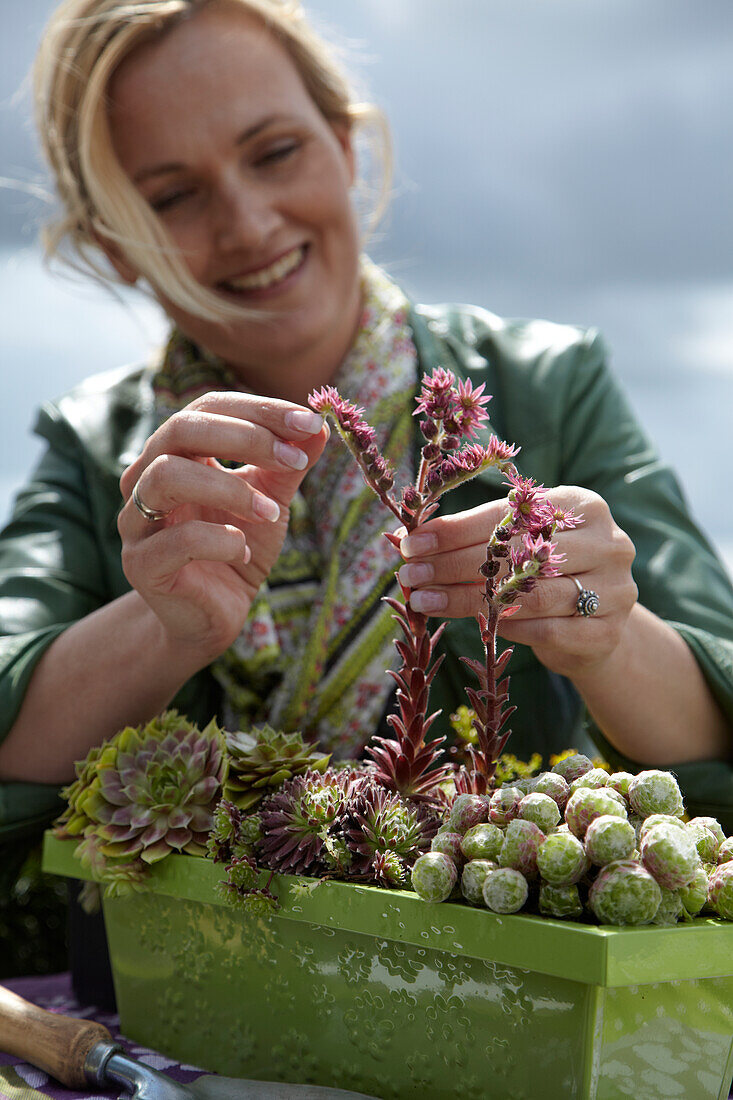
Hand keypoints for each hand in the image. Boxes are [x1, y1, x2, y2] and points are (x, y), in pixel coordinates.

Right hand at [117, 392, 327, 663]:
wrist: (212, 618)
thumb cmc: (237, 550)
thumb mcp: (270, 502)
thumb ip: (288, 466)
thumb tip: (320, 426)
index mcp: (176, 453)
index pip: (208, 407)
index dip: (258, 409)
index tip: (309, 423)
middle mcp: (146, 477)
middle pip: (181, 429)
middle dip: (245, 437)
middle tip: (294, 460)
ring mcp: (136, 521)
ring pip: (167, 476)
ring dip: (230, 488)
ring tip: (270, 513)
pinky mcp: (141, 565)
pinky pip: (177, 541)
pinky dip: (221, 541)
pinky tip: (242, 553)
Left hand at [396, 486, 637, 677]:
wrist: (598, 630)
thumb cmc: (547, 576)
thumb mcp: (520, 545)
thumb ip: (475, 538)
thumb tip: (405, 539)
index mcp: (581, 505)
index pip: (507, 515)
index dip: (455, 530)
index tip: (411, 544)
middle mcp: (606, 542)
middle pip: (517, 553)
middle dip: (453, 564)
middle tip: (410, 576)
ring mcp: (614, 589)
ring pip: (531, 595)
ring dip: (468, 599)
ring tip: (426, 601)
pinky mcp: (608, 632)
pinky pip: (546, 631)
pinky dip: (508, 628)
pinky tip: (478, 625)